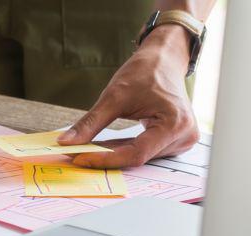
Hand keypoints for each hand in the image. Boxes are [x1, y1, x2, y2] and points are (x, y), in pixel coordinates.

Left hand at [57, 25, 199, 167]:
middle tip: (75, 155)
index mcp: (175, 124)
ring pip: (140, 157)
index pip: (136, 154)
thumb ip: (90, 123)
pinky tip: (105, 146)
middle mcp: (184, 136)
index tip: (79, 158)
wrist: (164, 60)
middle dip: (106, 157)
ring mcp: (182, 140)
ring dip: (113, 155)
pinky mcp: (175, 141)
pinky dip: (123, 149)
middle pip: (138, 157)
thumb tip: (66, 142)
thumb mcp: (114, 96)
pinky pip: (145, 152)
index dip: (105, 159)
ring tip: (88, 149)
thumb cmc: (145, 72)